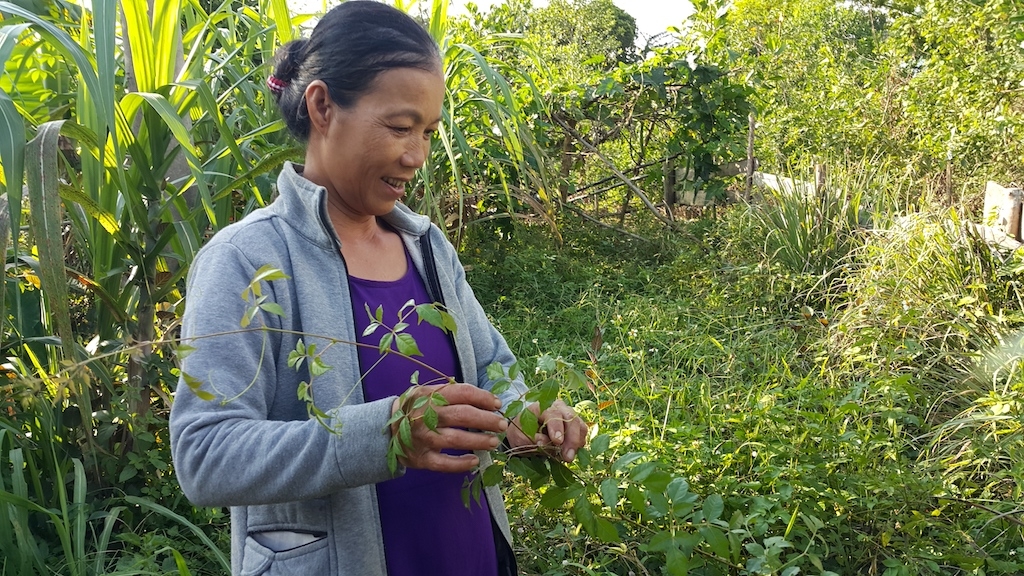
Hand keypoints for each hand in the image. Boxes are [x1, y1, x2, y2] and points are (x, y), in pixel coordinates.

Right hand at [391, 383, 507, 472]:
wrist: (385, 430)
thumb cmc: (415, 409)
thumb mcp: (426, 393)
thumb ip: (450, 392)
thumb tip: (483, 397)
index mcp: (430, 396)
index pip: (462, 393)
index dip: (483, 398)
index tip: (497, 404)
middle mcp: (426, 416)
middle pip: (463, 416)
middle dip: (487, 420)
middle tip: (502, 425)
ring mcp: (423, 439)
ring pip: (456, 440)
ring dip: (479, 441)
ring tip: (494, 442)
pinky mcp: (421, 459)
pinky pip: (444, 464)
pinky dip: (461, 464)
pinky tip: (474, 461)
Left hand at [506, 399, 587, 461]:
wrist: (525, 431)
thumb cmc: (521, 432)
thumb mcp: (520, 436)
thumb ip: (531, 439)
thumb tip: (543, 443)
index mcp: (542, 406)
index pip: (553, 414)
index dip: (556, 427)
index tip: (557, 441)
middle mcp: (558, 407)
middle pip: (571, 418)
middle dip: (571, 438)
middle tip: (567, 456)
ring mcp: (568, 414)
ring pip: (579, 425)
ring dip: (576, 442)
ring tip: (568, 457)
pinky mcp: (575, 424)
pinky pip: (582, 432)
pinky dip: (579, 443)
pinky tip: (570, 452)